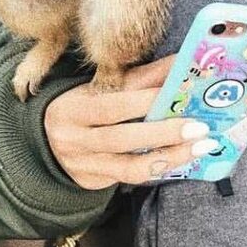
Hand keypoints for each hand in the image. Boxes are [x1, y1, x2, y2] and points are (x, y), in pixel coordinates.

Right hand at [43, 52, 212, 189]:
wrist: (46, 139)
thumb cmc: (84, 105)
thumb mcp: (103, 87)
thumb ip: (142, 78)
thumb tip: (181, 64)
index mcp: (72, 109)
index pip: (111, 107)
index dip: (145, 101)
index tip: (179, 92)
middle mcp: (73, 140)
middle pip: (121, 139)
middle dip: (164, 133)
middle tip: (200, 127)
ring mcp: (82, 166)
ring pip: (129, 167)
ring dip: (169, 157)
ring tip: (200, 147)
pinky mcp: (93, 183)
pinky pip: (130, 178)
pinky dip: (157, 169)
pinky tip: (181, 159)